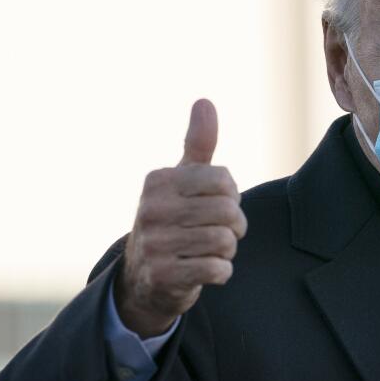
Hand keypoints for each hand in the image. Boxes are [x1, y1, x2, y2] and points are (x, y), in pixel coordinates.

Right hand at [114, 98, 247, 336]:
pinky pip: (217, 269)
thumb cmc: (173, 219)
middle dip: (234, 225)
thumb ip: (198, 144)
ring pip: (224, 241)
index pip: (223, 180)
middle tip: (222, 231)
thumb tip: (205, 102)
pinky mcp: (164, 276)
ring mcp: (154, 244)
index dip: (231, 195)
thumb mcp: (182, 180)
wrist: (144, 278)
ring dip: (227, 250)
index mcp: (158, 181)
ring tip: (211, 250)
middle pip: (228, 212)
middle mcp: (151, 210)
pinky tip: (205, 269)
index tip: (218, 203)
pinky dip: (221, 272)